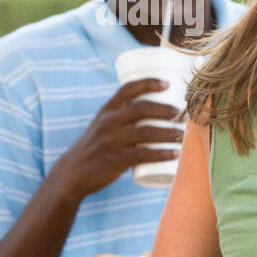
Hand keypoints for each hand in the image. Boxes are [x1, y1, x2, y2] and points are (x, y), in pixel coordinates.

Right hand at [53, 79, 183, 198]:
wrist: (73, 173)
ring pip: (146, 132)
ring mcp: (112, 141)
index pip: (127, 89)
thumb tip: (156, 112)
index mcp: (106, 111)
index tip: (167, 83)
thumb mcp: (103, 126)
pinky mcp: (116, 159)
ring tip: (183, 135)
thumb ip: (123, 117)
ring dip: (169, 133)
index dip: (148, 83)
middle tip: (182, 114)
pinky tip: (175, 154)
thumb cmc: (96, 147)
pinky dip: (162, 154)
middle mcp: (108, 122)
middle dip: (166, 109)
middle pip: (142, 108)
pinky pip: (143, 154)